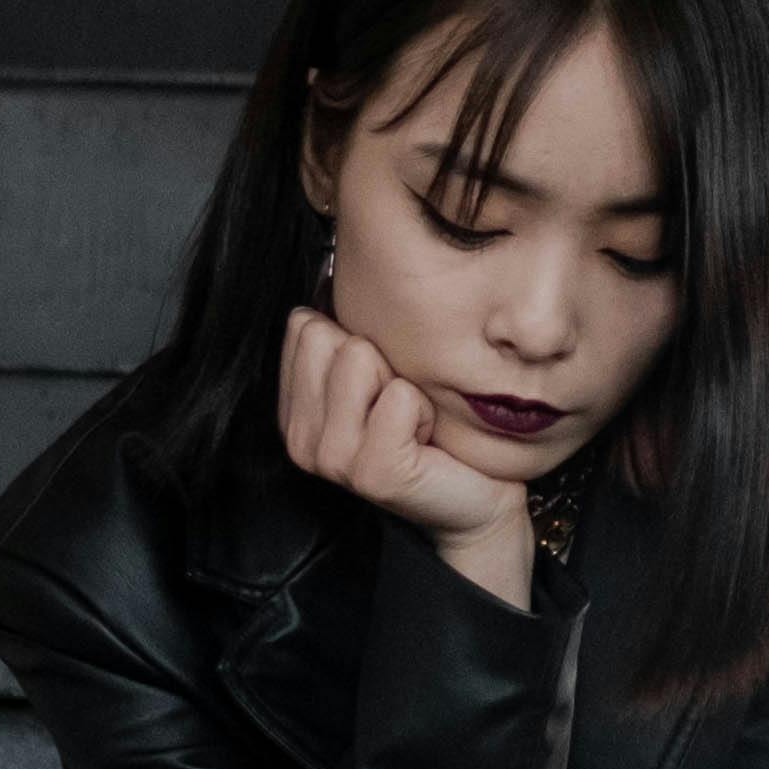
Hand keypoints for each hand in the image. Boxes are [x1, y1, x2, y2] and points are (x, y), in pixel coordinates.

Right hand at [278, 306, 529, 599]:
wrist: (475, 498)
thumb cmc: (429, 432)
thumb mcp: (378, 378)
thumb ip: (345, 338)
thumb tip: (333, 270)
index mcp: (294, 411)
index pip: (303, 325)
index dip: (356, 341)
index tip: (377, 386)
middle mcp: (301, 439)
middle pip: (330, 336)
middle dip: (379, 360)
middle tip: (399, 407)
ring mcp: (333, 459)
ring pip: (359, 358)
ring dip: (404, 385)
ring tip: (412, 423)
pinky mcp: (373, 473)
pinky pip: (400, 397)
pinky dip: (426, 410)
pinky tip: (426, 442)